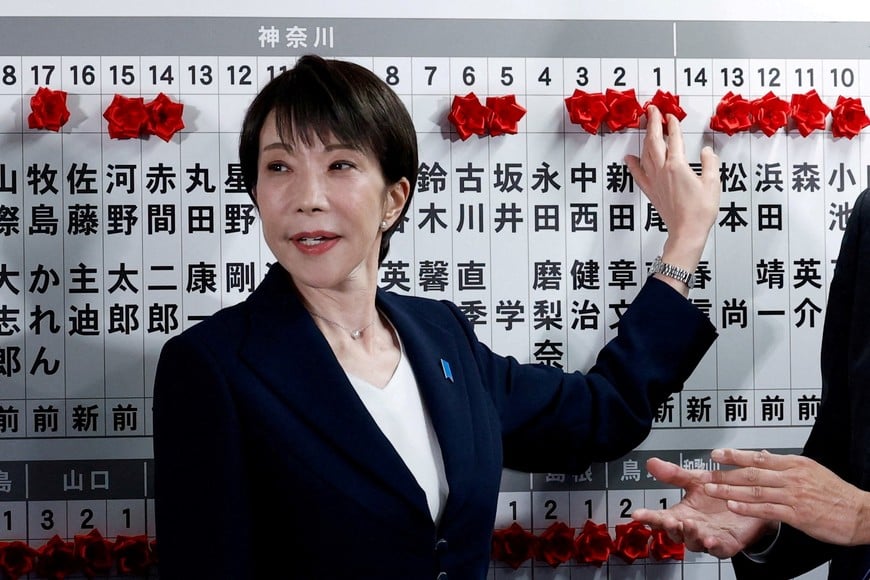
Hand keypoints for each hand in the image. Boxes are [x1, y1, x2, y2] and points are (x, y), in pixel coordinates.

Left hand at [625, 105, 719, 291]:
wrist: (687, 232)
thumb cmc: (700, 211)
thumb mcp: (713, 183)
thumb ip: (710, 164)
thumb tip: (706, 152)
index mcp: (678, 166)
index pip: (674, 139)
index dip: (671, 125)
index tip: (669, 115)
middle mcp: (662, 171)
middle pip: (654, 141)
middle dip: (652, 124)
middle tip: (650, 110)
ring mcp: (654, 181)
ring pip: (645, 154)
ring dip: (644, 138)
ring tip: (643, 126)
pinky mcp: (651, 191)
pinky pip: (638, 174)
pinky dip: (632, 164)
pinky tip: (628, 158)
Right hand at [631, 457, 772, 557]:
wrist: (751, 504)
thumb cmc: (721, 496)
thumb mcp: (696, 480)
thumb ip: (674, 474)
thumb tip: (652, 463)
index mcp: (682, 513)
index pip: (660, 516)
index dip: (648, 516)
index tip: (638, 514)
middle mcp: (692, 528)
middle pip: (675, 533)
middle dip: (669, 527)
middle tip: (667, 519)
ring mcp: (708, 537)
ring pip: (694, 542)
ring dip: (690, 535)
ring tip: (690, 524)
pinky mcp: (727, 544)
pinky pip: (718, 549)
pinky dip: (713, 546)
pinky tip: (710, 539)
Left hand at [705, 448, 869, 545]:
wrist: (861, 513)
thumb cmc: (836, 494)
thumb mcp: (810, 471)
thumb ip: (784, 464)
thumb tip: (763, 456)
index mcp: (794, 464)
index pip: (758, 458)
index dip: (735, 456)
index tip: (716, 454)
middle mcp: (792, 477)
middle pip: (751, 473)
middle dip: (724, 473)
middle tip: (705, 473)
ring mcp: (794, 496)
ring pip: (755, 490)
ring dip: (730, 489)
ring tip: (711, 489)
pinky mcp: (797, 515)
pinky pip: (768, 510)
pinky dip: (748, 507)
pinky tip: (733, 505)